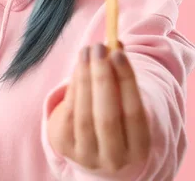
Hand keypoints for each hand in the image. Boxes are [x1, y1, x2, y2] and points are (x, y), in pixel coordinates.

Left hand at [47, 43, 150, 172]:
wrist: (90, 145)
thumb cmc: (113, 115)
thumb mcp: (123, 102)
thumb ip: (121, 78)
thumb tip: (114, 44)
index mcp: (138, 150)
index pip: (134, 113)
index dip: (126, 82)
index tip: (118, 53)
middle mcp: (114, 158)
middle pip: (107, 116)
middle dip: (102, 78)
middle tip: (98, 48)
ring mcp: (87, 156)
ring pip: (84, 114)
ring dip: (84, 78)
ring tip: (86, 52)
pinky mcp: (65, 147)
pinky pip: (68, 113)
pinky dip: (73, 88)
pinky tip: (79, 67)